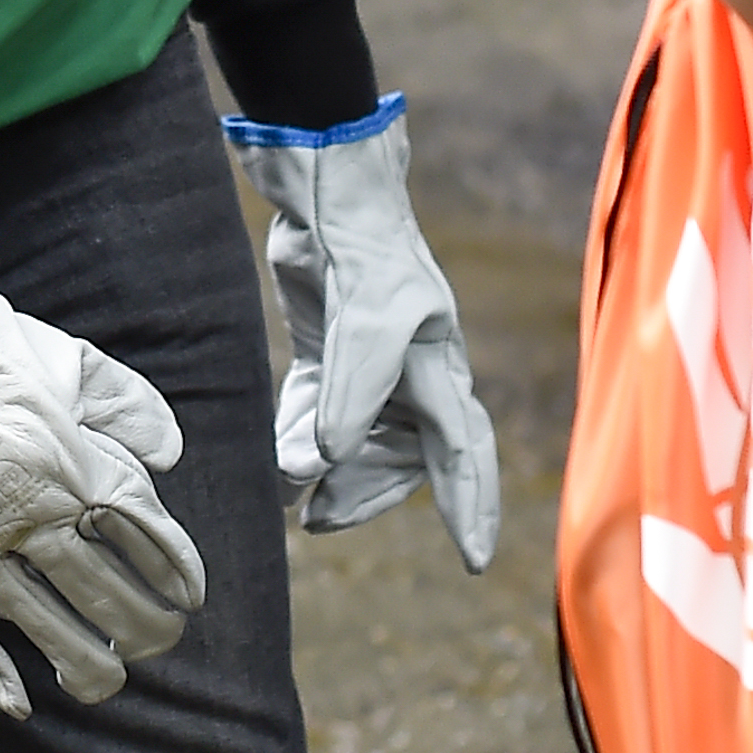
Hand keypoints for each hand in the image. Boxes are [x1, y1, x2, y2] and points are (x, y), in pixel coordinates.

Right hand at [0, 221, 207, 716]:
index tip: (188, 597)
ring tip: (108, 680)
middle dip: (146, 629)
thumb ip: (131, 408)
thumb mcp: (74, 361)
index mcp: (77, 468)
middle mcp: (32, 519)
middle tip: (159, 641)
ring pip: (47, 629)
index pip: (149, 541)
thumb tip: (169, 454)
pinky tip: (21, 701)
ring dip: (88, 664)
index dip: (177, 575)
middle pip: (109, 596)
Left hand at [223, 96, 502, 569]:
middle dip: (366, 493)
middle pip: (405, 456)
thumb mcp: (362, 321)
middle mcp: (413, 372)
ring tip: (290, 493)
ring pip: (360, 441)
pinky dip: (302, 437)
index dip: (470, 507)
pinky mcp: (331, 348)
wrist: (328, 189)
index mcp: (437, 367)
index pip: (464, 452)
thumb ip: (349, 395)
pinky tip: (280, 455)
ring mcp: (372, 362)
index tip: (472, 562)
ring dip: (329, 471)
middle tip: (319, 519)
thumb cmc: (363, 249)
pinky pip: (323, 413)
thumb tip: (323, 465)